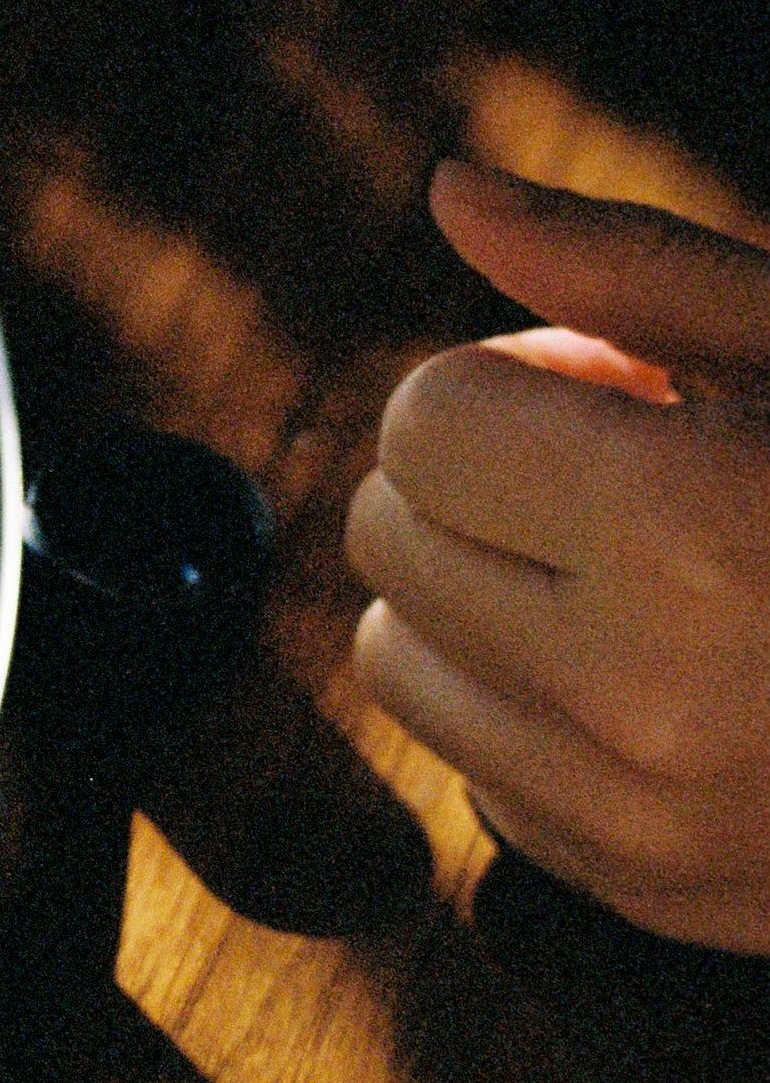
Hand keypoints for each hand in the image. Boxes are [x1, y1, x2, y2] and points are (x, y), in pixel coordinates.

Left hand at [347, 159, 769, 949]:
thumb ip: (629, 264)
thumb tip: (449, 187)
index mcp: (694, 527)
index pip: (425, 419)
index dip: (512, 377)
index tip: (619, 386)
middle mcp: (648, 696)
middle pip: (389, 534)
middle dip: (485, 481)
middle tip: (634, 470)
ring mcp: (641, 820)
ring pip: (399, 661)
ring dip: (482, 597)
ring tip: (646, 572)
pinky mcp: (642, 895)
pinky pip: (477, 771)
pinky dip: (535, 712)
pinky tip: (674, 679)